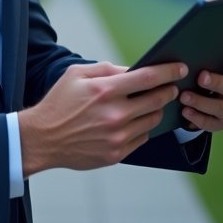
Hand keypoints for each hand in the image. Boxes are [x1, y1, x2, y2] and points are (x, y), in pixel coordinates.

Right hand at [18, 60, 185, 175]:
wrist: (42, 138)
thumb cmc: (59, 103)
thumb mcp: (76, 74)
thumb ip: (107, 69)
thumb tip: (133, 70)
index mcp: (105, 90)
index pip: (148, 77)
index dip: (169, 71)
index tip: (180, 68)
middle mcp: (115, 114)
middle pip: (157, 100)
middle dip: (169, 91)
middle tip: (171, 87)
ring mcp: (117, 137)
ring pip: (153, 120)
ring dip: (157, 110)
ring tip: (153, 103)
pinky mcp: (117, 154)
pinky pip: (143, 138)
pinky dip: (143, 128)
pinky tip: (136, 121)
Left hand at [178, 43, 222, 131]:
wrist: (203, 105)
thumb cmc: (206, 78)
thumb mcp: (210, 68)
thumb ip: (208, 59)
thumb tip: (189, 47)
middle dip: (217, 82)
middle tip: (201, 77)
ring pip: (220, 108)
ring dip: (201, 102)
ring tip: (184, 97)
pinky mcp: (221, 123)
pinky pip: (211, 123)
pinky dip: (197, 118)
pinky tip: (185, 112)